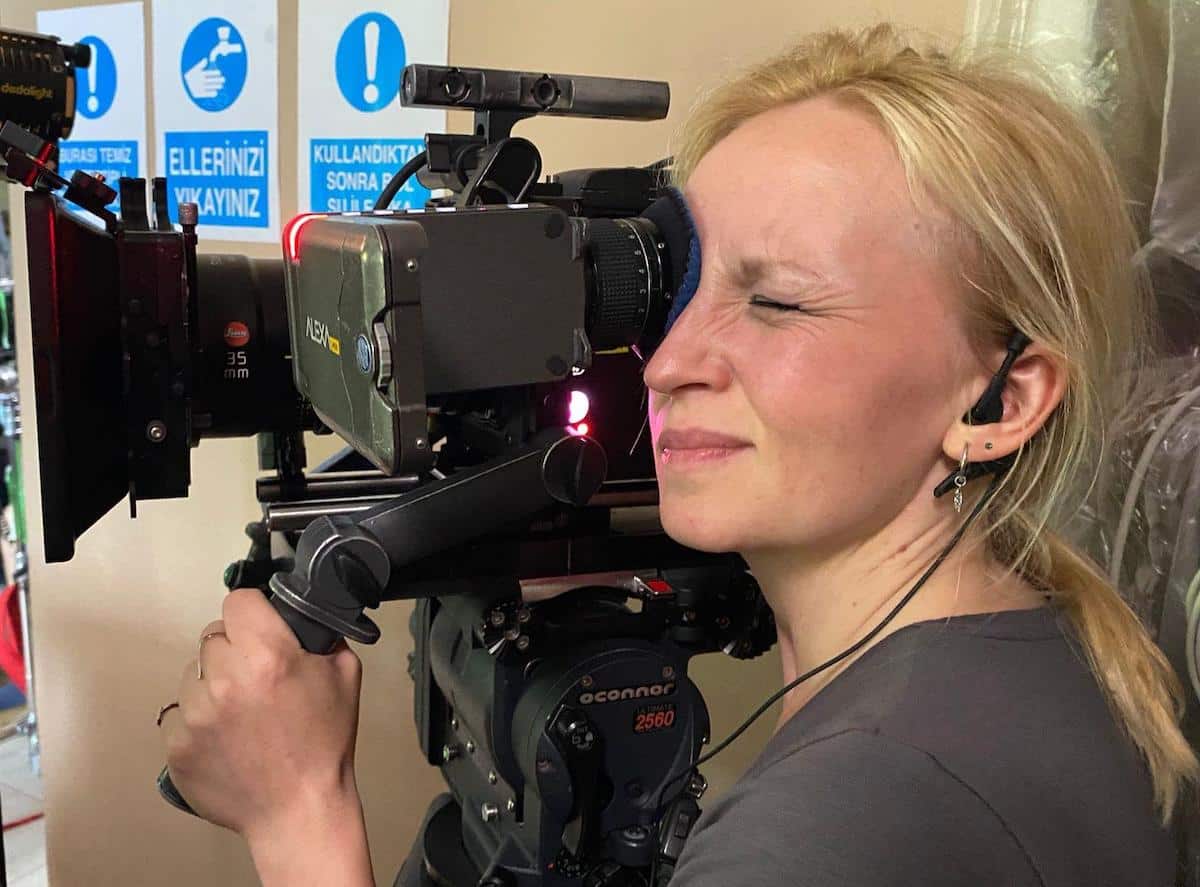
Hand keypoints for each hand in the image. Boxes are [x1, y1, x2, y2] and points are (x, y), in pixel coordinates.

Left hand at [160, 589, 364, 845]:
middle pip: (213, 636)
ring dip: (212, 684)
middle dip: (233, 649)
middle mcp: (224, 678)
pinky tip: (223, 737)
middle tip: (256, 677)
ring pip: (192, 674)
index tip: (261, 629)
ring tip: (239, 712)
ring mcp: (194, 714)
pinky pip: (177, 713)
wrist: (299, 810)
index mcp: (268, 655)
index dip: (252, 612)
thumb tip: (303, 617)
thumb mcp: (345, 676)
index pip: (238, 600)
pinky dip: (196, 720)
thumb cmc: (325, 742)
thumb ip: (323, 635)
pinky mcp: (175, 745)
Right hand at [184, 58, 224, 100]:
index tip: (220, 72)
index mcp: (198, 75)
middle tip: (224, 79)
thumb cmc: (191, 76)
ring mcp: (198, 87)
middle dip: (217, 80)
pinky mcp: (198, 93)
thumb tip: (206, 59)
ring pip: (208, 87)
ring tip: (221, 85)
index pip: (207, 73)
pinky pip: (205, 94)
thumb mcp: (194, 69)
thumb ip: (200, 65)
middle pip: (209, 80)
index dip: (214, 73)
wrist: (184, 85)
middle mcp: (198, 81)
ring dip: (215, 86)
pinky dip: (210, 94)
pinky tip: (216, 93)